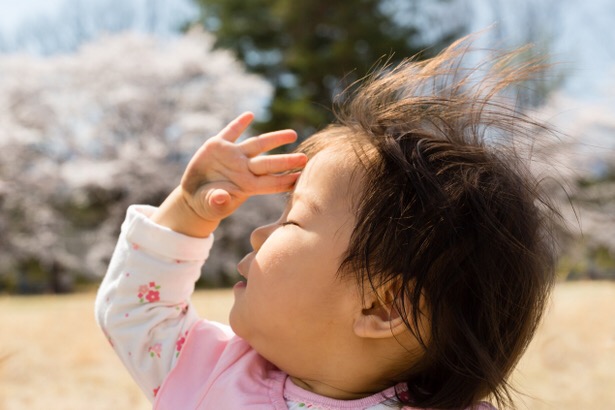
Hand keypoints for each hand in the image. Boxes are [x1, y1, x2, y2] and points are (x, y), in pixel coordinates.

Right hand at [151, 112, 306, 236]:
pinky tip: (250, 115)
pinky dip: (239, 123)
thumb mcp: (210, 205)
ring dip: (275, 138)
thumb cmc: (208, 204)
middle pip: (268, 163)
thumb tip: (221, 197)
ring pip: (257, 144)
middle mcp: (243, 168)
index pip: (269, 183)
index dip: (284, 181)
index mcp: (245, 185)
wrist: (195, 193)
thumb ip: (217, 202)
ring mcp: (232, 155)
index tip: (300, 178)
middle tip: (304, 157)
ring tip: (293, 134)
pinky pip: (231, 131)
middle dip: (286, 161)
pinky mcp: (218, 146)